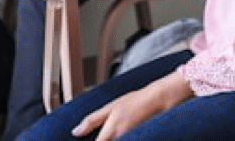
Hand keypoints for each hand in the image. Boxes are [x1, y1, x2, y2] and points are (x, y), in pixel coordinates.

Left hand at [73, 71, 193, 139]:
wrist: (159, 99)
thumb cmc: (136, 100)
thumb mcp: (111, 106)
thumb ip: (92, 120)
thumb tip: (75, 132)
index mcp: (111, 132)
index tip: (89, 139)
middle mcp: (121, 139)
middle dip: (103, 139)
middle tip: (106, 132)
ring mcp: (131, 139)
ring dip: (111, 138)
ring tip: (113, 131)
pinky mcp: (138, 139)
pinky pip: (127, 140)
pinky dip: (122, 138)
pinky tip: (120, 133)